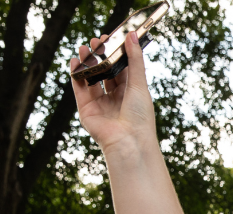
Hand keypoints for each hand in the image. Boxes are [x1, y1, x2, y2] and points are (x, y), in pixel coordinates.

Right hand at [69, 31, 156, 157]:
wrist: (129, 141)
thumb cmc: (140, 116)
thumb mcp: (139, 84)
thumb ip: (135, 60)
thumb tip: (133, 35)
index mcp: (131, 94)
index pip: (122, 70)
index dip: (116, 54)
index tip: (110, 38)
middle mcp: (116, 99)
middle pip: (105, 73)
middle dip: (100, 57)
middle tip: (95, 41)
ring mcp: (101, 105)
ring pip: (91, 80)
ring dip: (87, 63)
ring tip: (84, 48)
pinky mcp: (87, 110)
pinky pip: (79, 89)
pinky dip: (76, 75)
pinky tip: (75, 61)